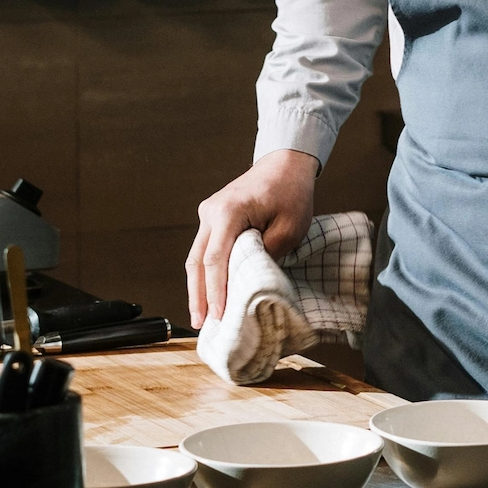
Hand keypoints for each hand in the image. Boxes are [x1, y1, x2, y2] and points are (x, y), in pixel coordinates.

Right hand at [186, 149, 318, 328]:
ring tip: (201, 315)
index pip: (216, 259)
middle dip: (198, 295)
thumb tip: (250, 280)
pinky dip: (206, 272)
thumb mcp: (289, 227)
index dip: (215, 291)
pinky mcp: (213, 218)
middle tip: (199, 323)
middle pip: (197, 261)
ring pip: (196, 257)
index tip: (218, 315)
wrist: (285, 164)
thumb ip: (268, 254)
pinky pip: (205, 249)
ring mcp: (209, 213)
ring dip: (199, 286)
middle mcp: (211, 212)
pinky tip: (210, 292)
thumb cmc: (290, 192)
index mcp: (229, 212)